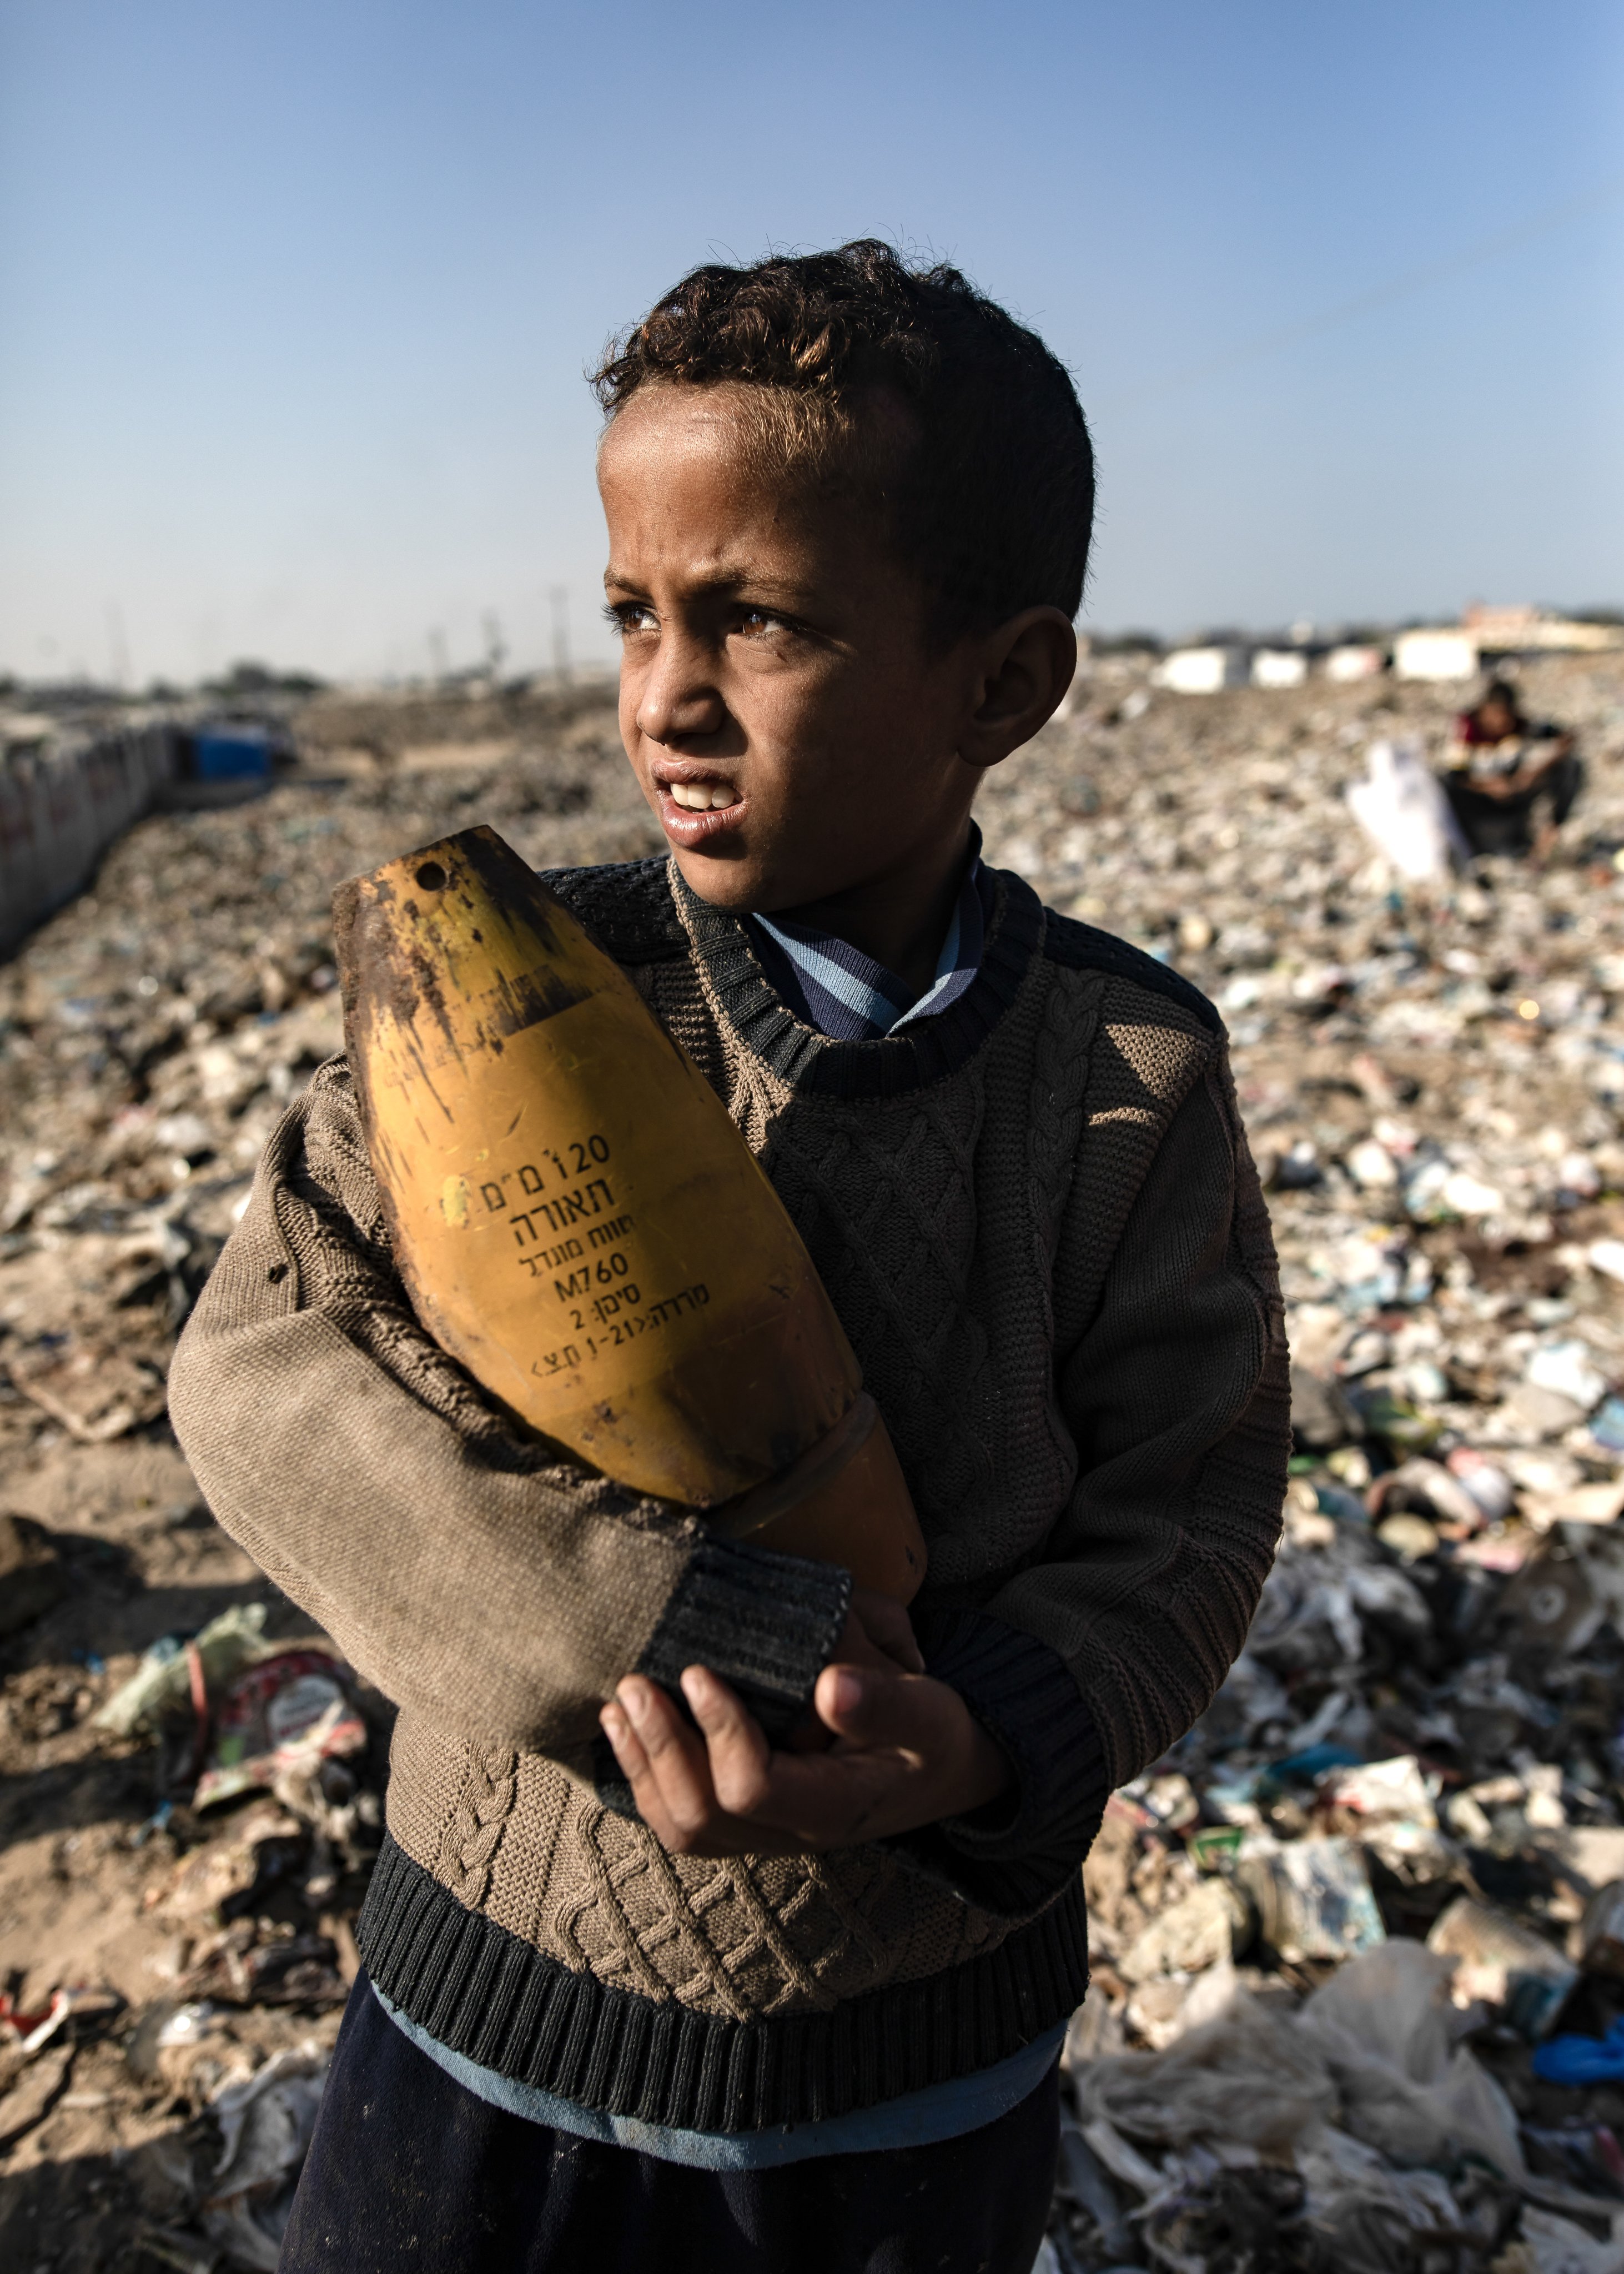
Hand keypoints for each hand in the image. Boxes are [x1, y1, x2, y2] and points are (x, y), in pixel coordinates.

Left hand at [598, 1595, 1009, 1858]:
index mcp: (834, 1806)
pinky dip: (645, 1779)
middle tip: (636, 1682)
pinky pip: (683, 1823)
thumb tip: (831, 1684)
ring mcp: (766, 1835)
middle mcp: (792, 1833)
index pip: (756, 1788)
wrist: (937, 1773)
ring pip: (684, 1828)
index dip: (719, 1732)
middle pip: (705, 1816)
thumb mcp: (930, 1712)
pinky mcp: (749, 1824)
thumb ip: (887, 1701)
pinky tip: (627, 1732)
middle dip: (662, 1748)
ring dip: (643, 1766)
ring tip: (619, 1706)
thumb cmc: (931, 1734)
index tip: (698, 1671)